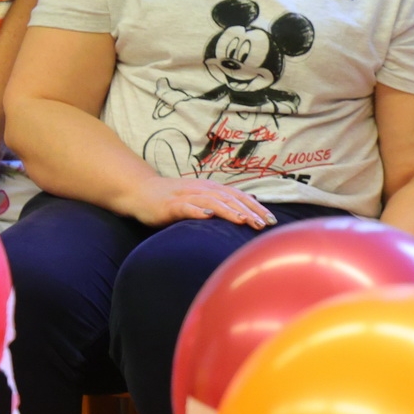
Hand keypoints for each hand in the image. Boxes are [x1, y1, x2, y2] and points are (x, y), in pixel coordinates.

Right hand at [121, 175, 273, 227]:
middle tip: (264, 224)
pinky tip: (208, 216)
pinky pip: (186, 207)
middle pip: (229, 199)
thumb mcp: (202, 198)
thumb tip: (251, 203)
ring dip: (229, 211)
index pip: (239, 197)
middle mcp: (202, 190)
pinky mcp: (170, 205)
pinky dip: (198, 211)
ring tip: (243, 221)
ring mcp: (186, 196)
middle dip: (248, 211)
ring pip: (211, 202)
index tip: (272, 220)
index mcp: (212, 189)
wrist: (141, 193)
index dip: (256, 207)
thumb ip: (224, 201)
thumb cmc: (175, 198)